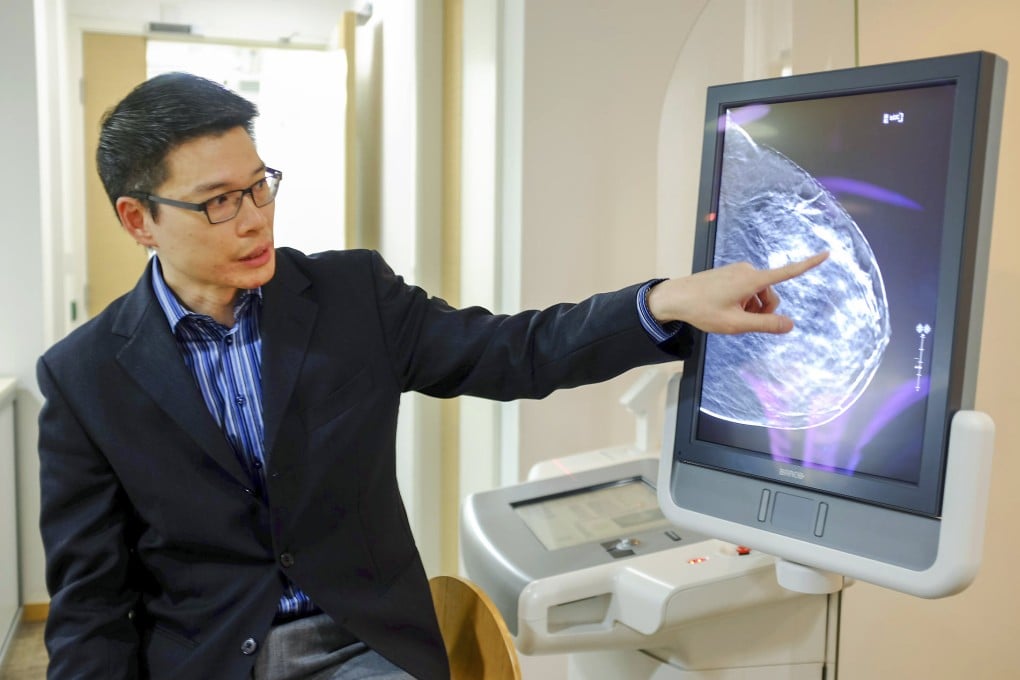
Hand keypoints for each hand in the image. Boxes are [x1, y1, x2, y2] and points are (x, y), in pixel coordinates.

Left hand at [646, 252, 828, 334]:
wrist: (675, 298)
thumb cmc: (703, 310)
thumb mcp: (736, 324)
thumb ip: (765, 325)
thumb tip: (790, 325)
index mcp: (752, 280)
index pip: (787, 273)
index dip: (808, 264)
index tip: (826, 254)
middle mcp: (747, 271)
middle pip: (771, 295)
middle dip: (764, 310)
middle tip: (742, 323)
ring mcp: (738, 271)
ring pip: (758, 294)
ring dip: (752, 308)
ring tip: (730, 316)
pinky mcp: (730, 274)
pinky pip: (746, 290)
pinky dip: (743, 302)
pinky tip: (724, 308)